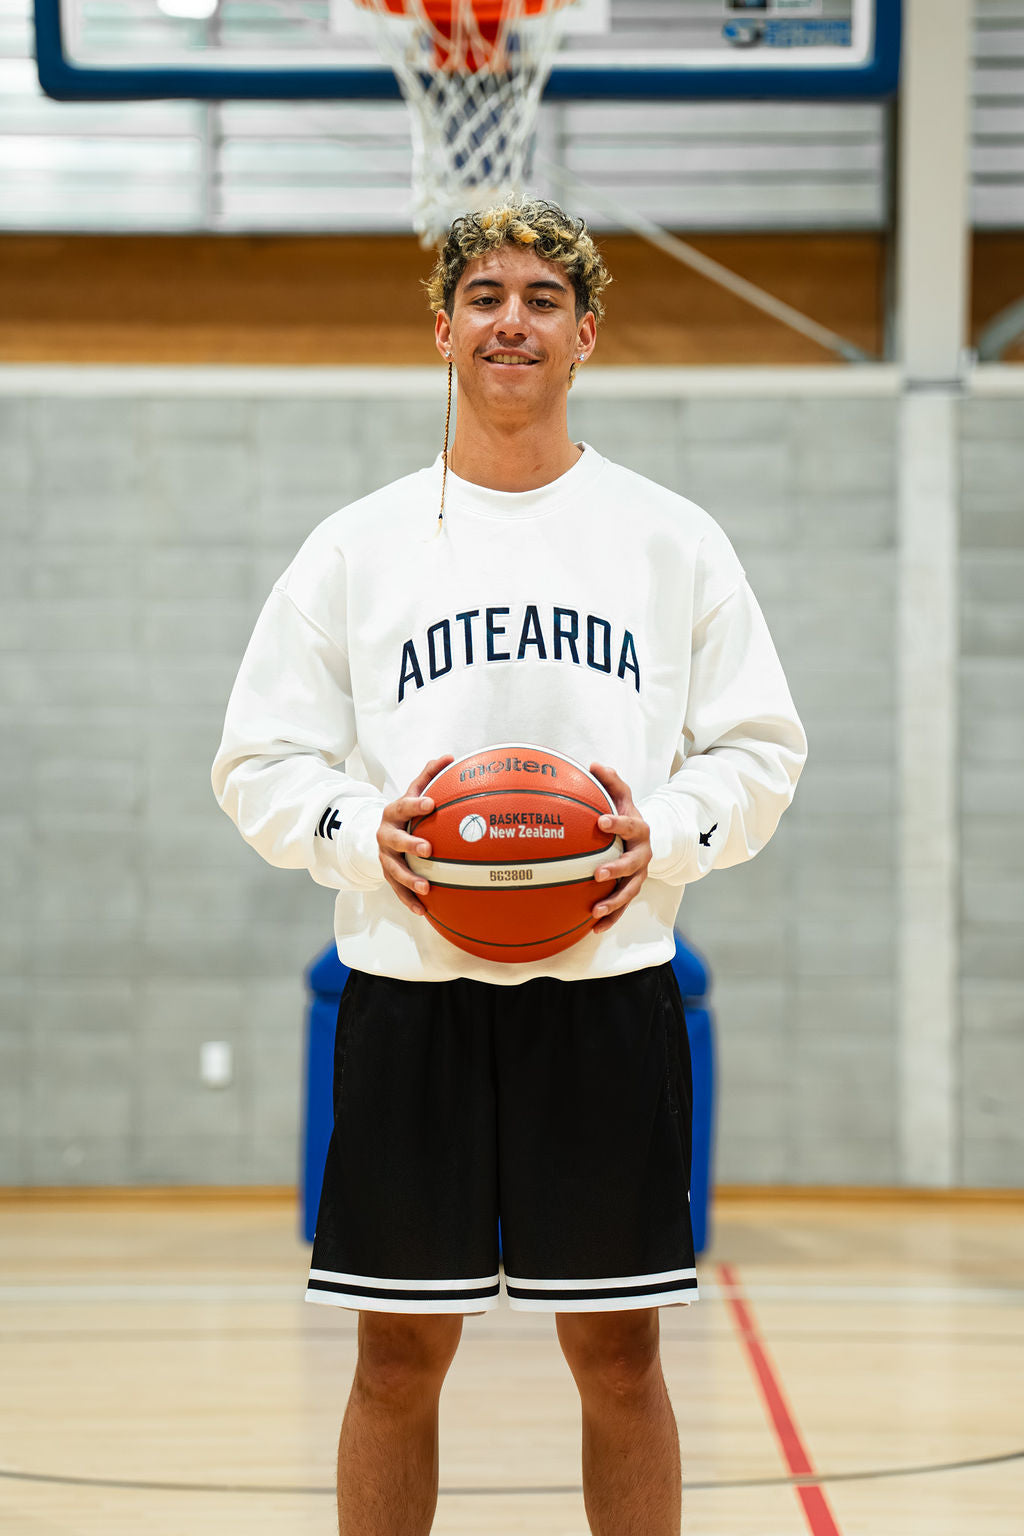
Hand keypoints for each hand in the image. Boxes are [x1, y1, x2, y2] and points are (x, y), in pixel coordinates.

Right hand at [376, 756, 452, 915]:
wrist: (383, 833)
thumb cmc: (408, 811)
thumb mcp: (415, 791)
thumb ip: (430, 775)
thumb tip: (451, 756)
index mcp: (393, 813)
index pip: (403, 806)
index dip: (415, 804)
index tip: (431, 803)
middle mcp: (385, 835)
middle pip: (395, 840)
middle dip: (410, 844)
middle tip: (428, 849)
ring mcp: (385, 857)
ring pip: (394, 869)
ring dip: (409, 879)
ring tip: (426, 887)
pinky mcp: (387, 875)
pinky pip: (397, 890)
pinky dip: (409, 900)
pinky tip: (424, 911)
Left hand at [589, 762, 651, 933]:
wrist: (646, 839)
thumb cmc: (625, 815)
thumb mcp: (622, 796)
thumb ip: (610, 781)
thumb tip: (593, 764)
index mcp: (639, 829)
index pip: (629, 825)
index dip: (617, 823)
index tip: (600, 822)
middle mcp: (643, 854)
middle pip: (633, 864)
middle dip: (616, 869)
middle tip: (596, 874)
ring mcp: (639, 875)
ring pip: (629, 891)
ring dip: (614, 903)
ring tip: (595, 912)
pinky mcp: (632, 890)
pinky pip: (623, 907)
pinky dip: (611, 919)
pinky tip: (593, 929)